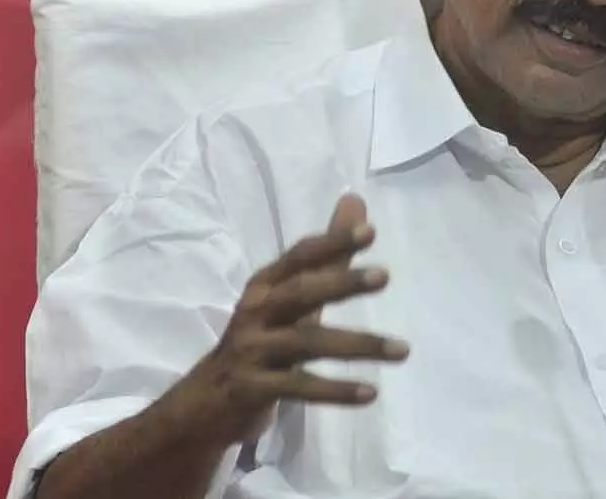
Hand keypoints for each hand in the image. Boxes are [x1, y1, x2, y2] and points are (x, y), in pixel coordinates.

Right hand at [164, 193, 407, 447]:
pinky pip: (300, 387)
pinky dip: (336, 391)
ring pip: (307, 343)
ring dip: (357, 345)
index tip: (370, 232)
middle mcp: (255, 311)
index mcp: (265, 286)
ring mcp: (251, 350)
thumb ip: (327, 256)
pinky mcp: (253, 389)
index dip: (331, 242)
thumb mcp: (289, 298)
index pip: (299, 257)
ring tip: (402, 349)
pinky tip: (371, 392)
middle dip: (341, 282)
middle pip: (300, 292)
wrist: (203, 403)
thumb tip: (356, 202)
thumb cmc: (258, 341)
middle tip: (384, 275)